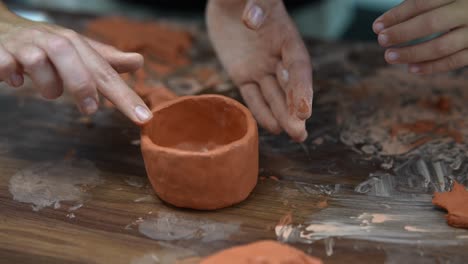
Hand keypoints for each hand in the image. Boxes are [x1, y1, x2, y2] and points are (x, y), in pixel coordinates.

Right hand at [0, 9, 152, 123]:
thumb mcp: (78, 51)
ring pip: (38, 62)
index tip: (143, 118)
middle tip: (89, 109)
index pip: (104, 72)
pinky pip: (5, 64)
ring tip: (48, 91)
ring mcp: (25, 45)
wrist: (1, 27)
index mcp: (75, 44)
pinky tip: (13, 79)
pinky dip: (9, 74)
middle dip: (82, 85)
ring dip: (46, 84)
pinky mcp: (0, 51)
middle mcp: (52, 41)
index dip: (125, 96)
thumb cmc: (46, 45)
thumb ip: (105, 60)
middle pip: (71, 58)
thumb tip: (138, 62)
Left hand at [207, 0, 312, 141]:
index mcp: (286, 38)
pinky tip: (271, 128)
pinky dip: (261, 111)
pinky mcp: (244, 74)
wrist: (227, 1)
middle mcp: (277, 58)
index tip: (304, 109)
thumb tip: (252, 21)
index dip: (301, 88)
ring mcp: (261, 68)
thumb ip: (258, 6)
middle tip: (300, 133)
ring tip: (293, 136)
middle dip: (294, 111)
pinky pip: (253, 96)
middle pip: (289, 87)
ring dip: (283, 116)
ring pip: (274, 96)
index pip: (297, 66)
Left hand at [373, 0, 467, 74]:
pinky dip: (431, 67)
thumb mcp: (443, 0)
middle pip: (431, 22)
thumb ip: (420, 6)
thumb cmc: (455, 7)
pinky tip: (411, 68)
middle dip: (402, 33)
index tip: (377, 26)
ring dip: (412, 53)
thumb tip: (385, 24)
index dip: (398, 15)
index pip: (422, 2)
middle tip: (381, 40)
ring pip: (441, 46)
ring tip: (390, 56)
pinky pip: (454, 61)